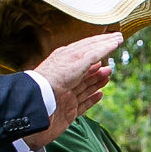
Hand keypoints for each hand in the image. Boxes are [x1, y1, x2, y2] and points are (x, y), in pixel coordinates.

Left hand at [24, 32, 124, 147]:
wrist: (33, 111)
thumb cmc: (48, 84)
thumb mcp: (73, 65)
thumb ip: (90, 56)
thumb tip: (105, 45)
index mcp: (64, 64)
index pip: (86, 50)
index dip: (102, 44)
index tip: (116, 38)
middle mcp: (64, 79)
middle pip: (85, 67)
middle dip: (101, 59)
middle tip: (115, 51)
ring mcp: (66, 96)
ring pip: (86, 85)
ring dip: (98, 78)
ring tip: (109, 72)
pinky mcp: (67, 113)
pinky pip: (83, 104)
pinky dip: (92, 98)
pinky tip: (101, 93)